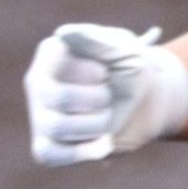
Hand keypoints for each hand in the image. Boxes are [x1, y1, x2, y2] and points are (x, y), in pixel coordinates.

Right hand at [24, 23, 187, 166]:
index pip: (62, 67)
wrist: (148, 102)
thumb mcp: (126, 50)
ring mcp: (39, 114)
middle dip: (97, 100)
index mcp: (51, 54)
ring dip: (96, 124)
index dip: (94, 74)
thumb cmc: (133, 70)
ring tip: (108, 117)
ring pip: (56, 127)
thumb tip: (63, 33)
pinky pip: (49, 155)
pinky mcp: (47, 143)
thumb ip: (97, 41)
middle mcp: (38, 82)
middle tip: (109, 95)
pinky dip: (81, 152)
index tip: (107, 72)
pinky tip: (104, 144)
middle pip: (57, 98)